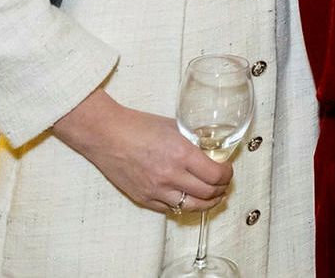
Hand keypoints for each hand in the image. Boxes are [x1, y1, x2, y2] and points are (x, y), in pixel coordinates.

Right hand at [51, 87, 231, 213]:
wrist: (106, 135)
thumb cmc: (137, 126)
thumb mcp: (174, 127)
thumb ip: (192, 141)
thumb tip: (209, 148)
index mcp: (181, 154)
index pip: (216, 175)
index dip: (227, 175)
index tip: (228, 170)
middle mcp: (170, 175)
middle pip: (208, 193)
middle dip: (221, 190)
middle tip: (223, 184)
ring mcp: (156, 190)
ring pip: (191, 207)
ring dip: (207, 203)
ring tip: (212, 197)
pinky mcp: (143, 198)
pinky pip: (170, 209)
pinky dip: (184, 206)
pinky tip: (189, 199)